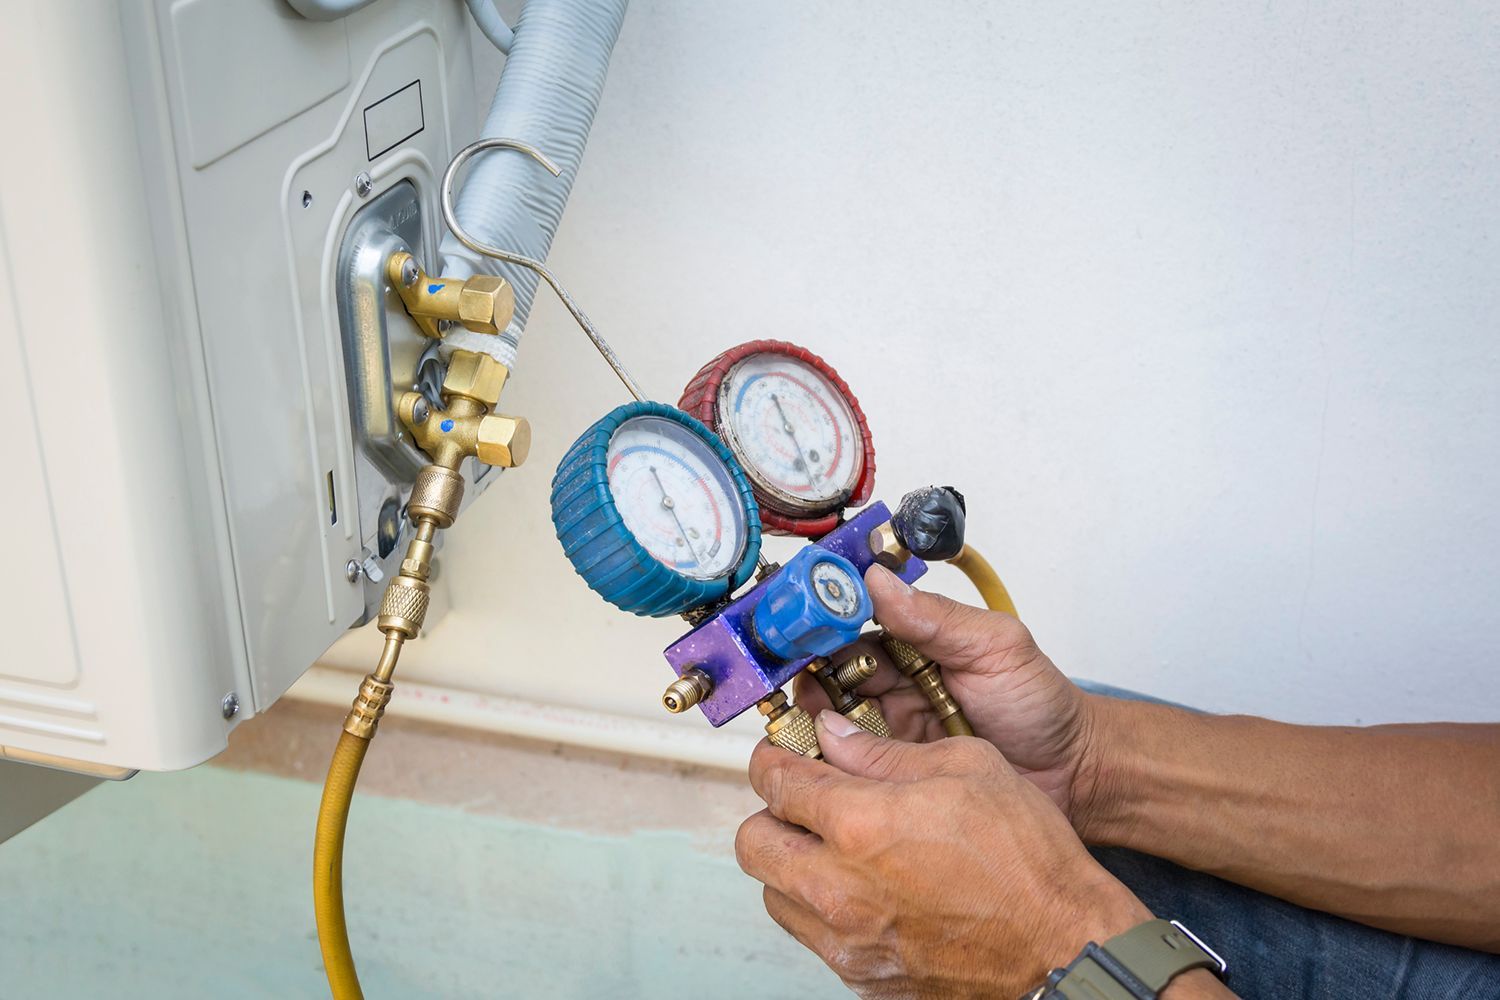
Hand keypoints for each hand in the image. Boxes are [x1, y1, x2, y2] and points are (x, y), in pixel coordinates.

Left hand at [736, 713, 1151, 998]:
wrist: (1065, 946)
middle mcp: (839, 889)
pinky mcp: (864, 977)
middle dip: (773, 813)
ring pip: (776, 895)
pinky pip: (815, 937)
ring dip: (795, 864)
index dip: (774, 757)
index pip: (774, 781)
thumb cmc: (1028, 860)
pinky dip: (826, 909)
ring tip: (840, 847)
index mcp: (858, 826)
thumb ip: (884, 751)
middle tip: (807, 801)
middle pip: (753, 842)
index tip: (783, 754)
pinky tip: (870, 890)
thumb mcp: (966, 767)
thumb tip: (834, 735)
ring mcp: (849, 941)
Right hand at [793, 564, 1099, 823]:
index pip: (851, 624)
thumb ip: (937, 618)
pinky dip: (831, 765)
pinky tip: (820, 766)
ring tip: (802, 730)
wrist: (1071, 775)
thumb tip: (877, 580)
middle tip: (792, 690)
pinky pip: (850, 766)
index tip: (795, 630)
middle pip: (827, 674)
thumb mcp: (996, 647)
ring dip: (811, 723)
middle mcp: (893, 682)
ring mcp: (890, 729)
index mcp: (913, 640)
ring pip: (830, 721)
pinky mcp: (892, 773)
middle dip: (803, 679)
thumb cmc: (1040, 705)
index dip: (819, 625)